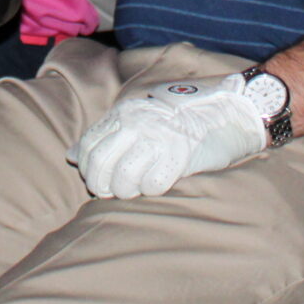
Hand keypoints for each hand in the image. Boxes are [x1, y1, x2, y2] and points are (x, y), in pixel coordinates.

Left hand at [69, 73, 269, 198]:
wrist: (232, 110)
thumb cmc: (185, 117)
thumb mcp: (141, 116)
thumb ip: (107, 134)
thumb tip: (72, 156)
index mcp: (124, 112)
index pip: (88, 147)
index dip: (90, 171)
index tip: (101, 181)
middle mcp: (136, 122)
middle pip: (99, 165)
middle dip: (103, 186)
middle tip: (115, 193)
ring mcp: (157, 137)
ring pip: (122, 180)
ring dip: (128, 192)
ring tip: (139, 189)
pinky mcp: (179, 154)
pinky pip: (152, 186)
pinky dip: (153, 191)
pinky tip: (161, 184)